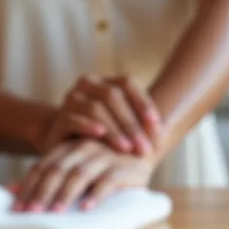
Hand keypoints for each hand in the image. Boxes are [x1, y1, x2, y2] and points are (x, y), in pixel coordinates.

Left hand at [13, 139, 156, 213]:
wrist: (142, 148)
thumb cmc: (101, 163)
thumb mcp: (74, 164)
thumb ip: (48, 174)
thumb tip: (11, 190)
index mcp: (69, 147)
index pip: (43, 166)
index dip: (28, 187)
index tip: (17, 209)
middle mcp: (84, 148)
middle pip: (57, 170)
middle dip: (42, 193)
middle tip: (31, 214)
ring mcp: (104, 156)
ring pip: (80, 174)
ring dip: (65, 194)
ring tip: (55, 213)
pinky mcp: (123, 168)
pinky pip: (107, 181)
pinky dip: (96, 195)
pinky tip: (86, 208)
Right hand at [39, 75, 161, 155]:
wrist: (63, 142)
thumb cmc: (99, 134)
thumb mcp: (118, 124)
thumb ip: (136, 120)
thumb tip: (168, 130)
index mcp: (103, 80)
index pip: (126, 82)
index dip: (143, 102)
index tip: (157, 127)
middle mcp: (86, 83)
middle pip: (113, 96)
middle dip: (132, 123)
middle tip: (145, 147)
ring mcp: (71, 98)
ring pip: (96, 108)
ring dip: (115, 129)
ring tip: (128, 149)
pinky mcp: (60, 118)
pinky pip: (75, 119)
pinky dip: (89, 126)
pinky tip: (101, 135)